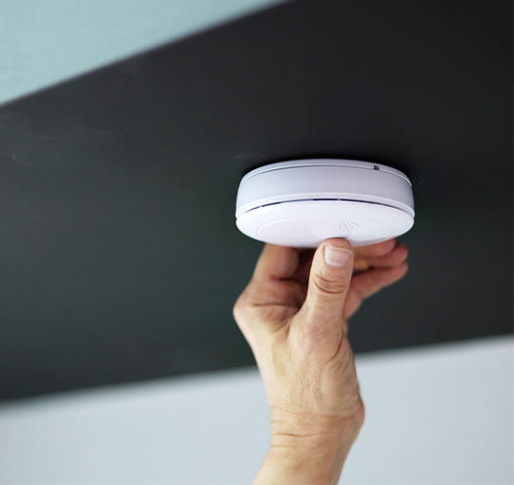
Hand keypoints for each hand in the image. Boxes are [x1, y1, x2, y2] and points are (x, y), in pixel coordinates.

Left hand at [233, 238, 407, 483]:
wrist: (322, 430)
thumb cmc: (304, 394)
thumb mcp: (317, 333)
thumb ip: (327, 287)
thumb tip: (334, 248)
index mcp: (260, 300)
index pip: (283, 250)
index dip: (312, 232)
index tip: (339, 220)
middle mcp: (277, 303)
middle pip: (313, 258)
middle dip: (347, 247)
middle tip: (377, 238)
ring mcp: (302, 311)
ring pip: (333, 273)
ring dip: (363, 262)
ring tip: (392, 253)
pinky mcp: (324, 321)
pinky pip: (345, 291)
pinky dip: (368, 280)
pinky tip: (389, 271)